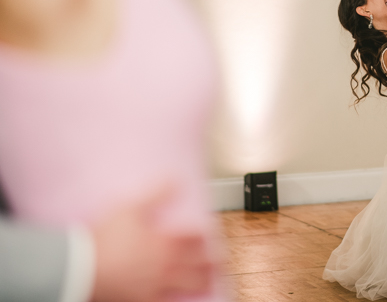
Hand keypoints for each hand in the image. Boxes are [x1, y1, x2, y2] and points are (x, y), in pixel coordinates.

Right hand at [91, 184, 213, 301]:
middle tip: (222, 262)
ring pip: (189, 286)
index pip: (196, 238)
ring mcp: (157, 286)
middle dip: (213, 262)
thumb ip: (156, 194)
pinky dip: (179, 300)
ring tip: (211, 282)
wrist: (81, 269)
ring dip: (203, 282)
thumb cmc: (104, 239)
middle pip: (199, 264)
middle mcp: (167, 265)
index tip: (212, 235)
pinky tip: (181, 300)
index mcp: (166, 242)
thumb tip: (175, 180)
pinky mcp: (143, 300)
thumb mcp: (130, 208)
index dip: (206, 236)